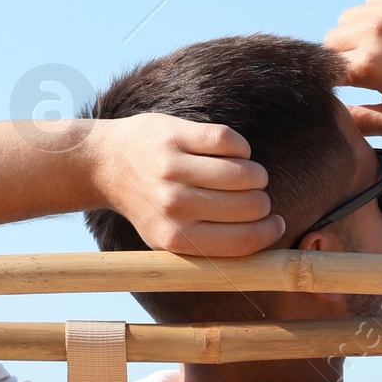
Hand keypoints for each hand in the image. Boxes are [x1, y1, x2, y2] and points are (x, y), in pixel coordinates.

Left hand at [82, 113, 284, 253]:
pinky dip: (242, 149)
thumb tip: (266, 244)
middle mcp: (174, 205)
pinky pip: (233, 142)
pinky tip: (232, 155)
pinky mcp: (177, 135)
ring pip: (246, 173)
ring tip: (247, 175)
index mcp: (175, 237)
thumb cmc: (148, 203)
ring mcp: (175, 167)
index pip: (243, 240)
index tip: (276, 224)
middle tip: (254, 197)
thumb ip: (209, 247)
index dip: (269, 233)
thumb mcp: (168, 237)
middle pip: (251, 206)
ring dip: (256, 174)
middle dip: (262, 202)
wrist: (105, 164)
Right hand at [324, 0, 381, 136]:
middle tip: (368, 70)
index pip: (325, 71)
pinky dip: (376, 13)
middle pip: (331, 42)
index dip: (333, 81)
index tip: (348, 87)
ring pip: (348, 18)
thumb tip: (337, 116)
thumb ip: (365, 121)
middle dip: (342, 57)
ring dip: (356, 33)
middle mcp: (374, 33)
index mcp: (369, 67)